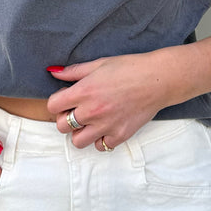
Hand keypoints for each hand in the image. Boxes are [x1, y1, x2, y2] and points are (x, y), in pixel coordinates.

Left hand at [46, 52, 175, 149]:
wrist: (158, 80)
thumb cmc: (130, 68)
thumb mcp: (99, 64)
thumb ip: (74, 71)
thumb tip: (54, 72)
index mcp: (84, 91)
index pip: (53, 106)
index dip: (57, 102)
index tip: (66, 98)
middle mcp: (92, 111)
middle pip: (61, 126)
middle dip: (65, 118)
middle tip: (76, 110)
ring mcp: (106, 126)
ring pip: (77, 141)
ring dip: (80, 132)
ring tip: (89, 122)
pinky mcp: (120, 135)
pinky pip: (101, 147)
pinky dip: (100, 139)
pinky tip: (105, 127)